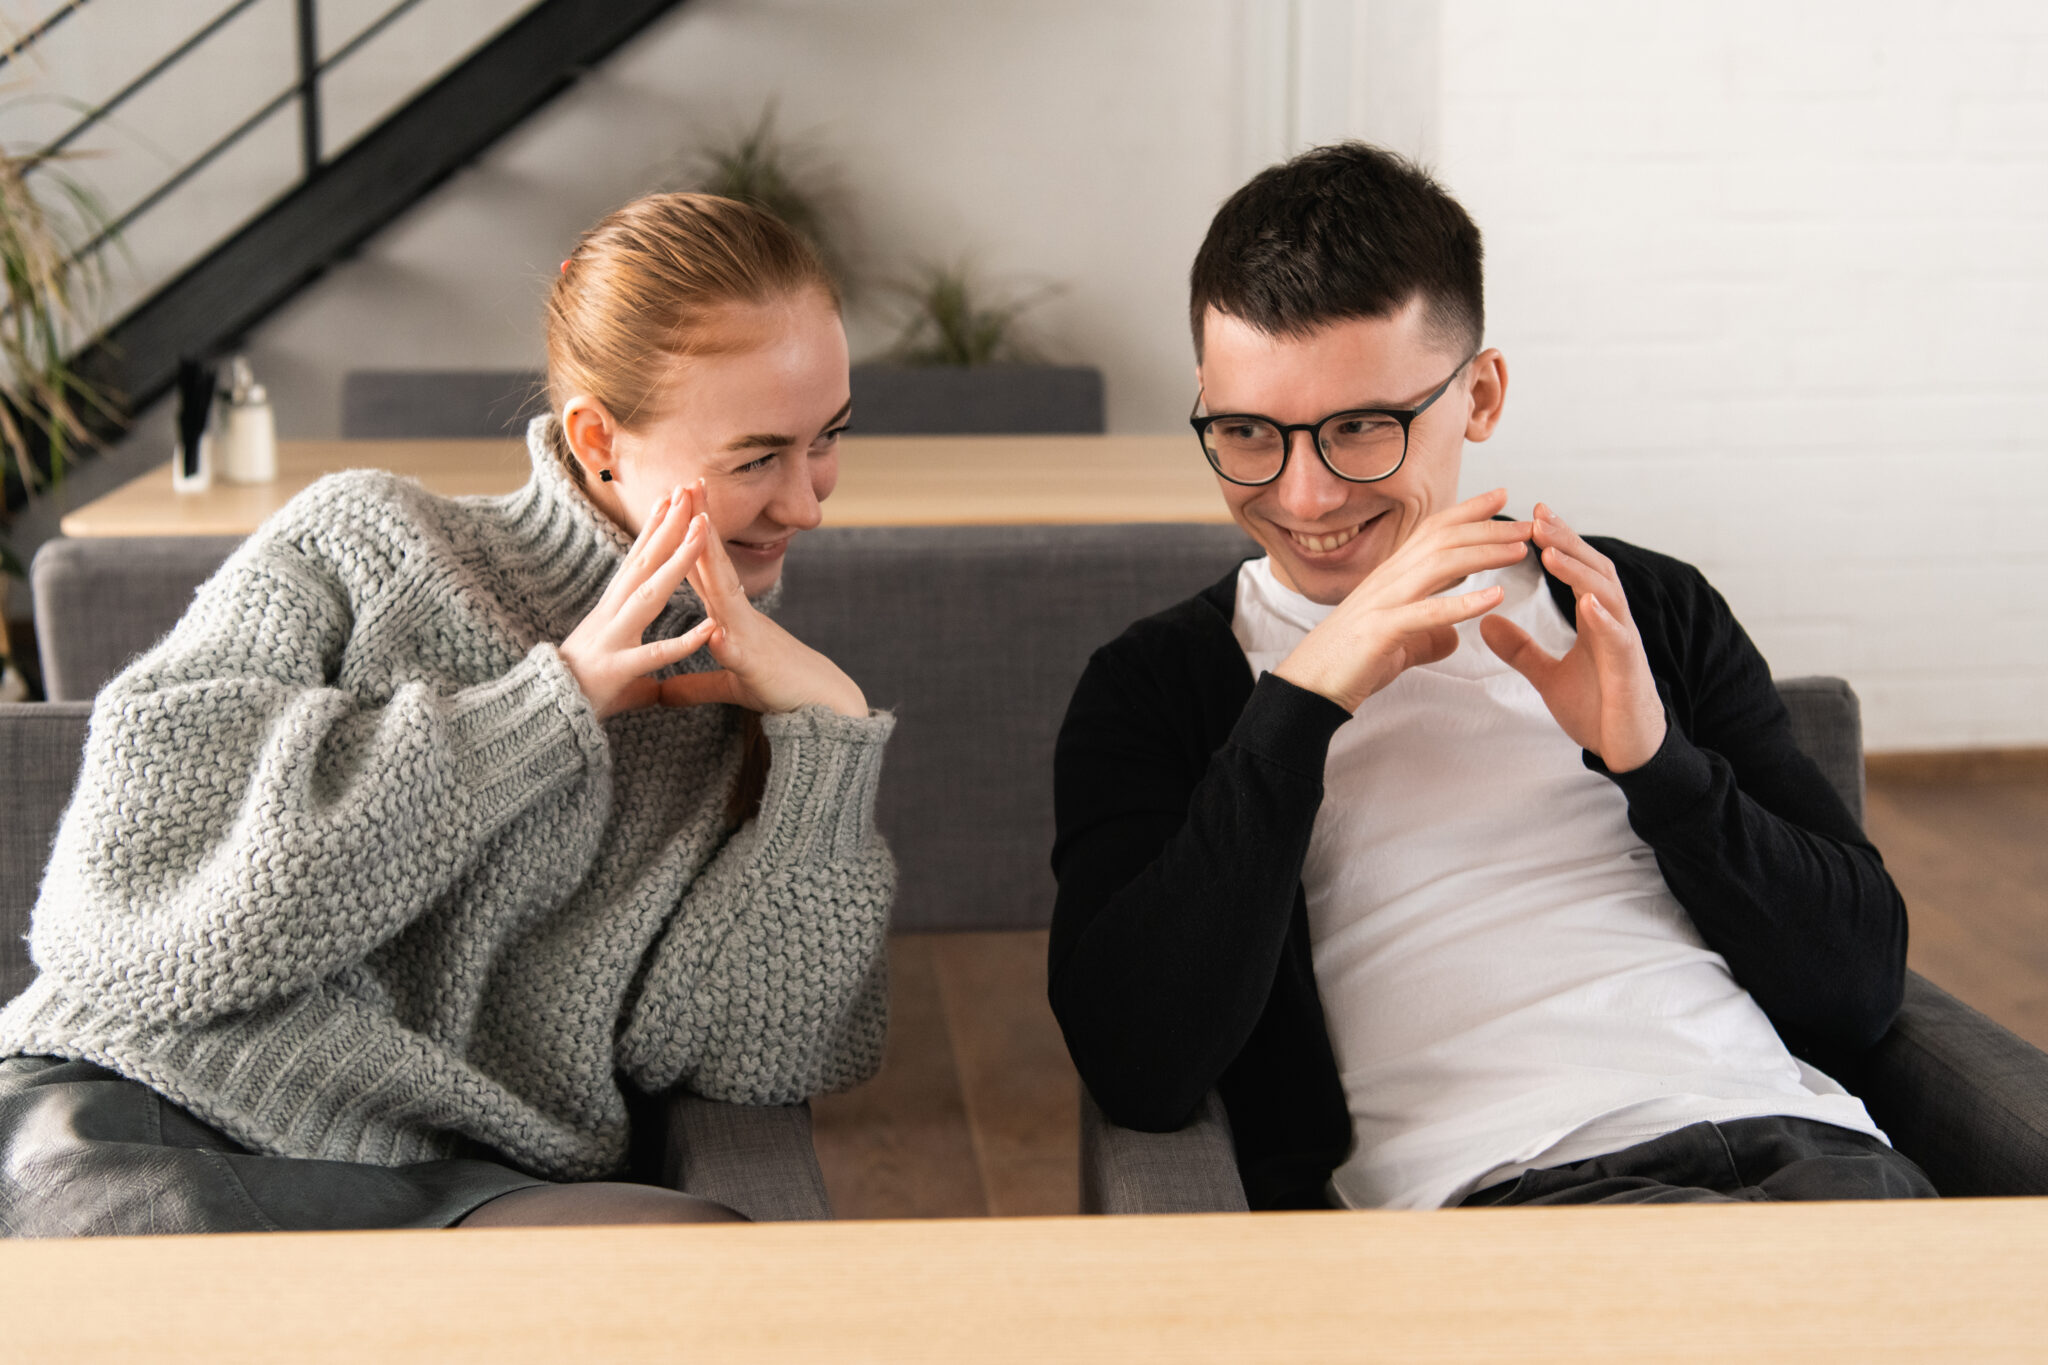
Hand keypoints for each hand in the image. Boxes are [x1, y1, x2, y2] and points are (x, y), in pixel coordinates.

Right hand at [558, 483, 718, 720]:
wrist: (546, 716)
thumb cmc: (584, 692)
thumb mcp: (618, 668)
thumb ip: (643, 670)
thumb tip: (661, 683)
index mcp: (612, 611)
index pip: (635, 561)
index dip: (652, 529)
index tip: (669, 499)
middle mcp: (612, 616)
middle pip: (643, 564)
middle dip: (667, 528)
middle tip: (687, 493)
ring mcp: (614, 639)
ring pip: (650, 594)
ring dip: (677, 562)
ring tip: (701, 534)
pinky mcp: (618, 669)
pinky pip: (656, 654)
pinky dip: (683, 641)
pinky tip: (710, 627)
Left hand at [660, 515, 867, 717]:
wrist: (824, 707)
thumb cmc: (780, 688)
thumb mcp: (730, 685)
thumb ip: (696, 683)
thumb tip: (662, 690)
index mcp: (729, 618)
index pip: (703, 571)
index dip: (686, 539)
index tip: (673, 504)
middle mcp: (739, 618)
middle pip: (715, 565)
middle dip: (699, 526)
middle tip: (688, 483)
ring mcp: (749, 637)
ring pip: (725, 593)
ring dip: (711, 558)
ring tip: (698, 524)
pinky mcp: (757, 667)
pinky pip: (740, 652)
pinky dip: (727, 641)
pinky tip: (715, 631)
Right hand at [1272, 488, 1533, 712]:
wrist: (1309, 687)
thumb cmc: (1350, 664)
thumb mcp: (1397, 643)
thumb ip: (1427, 636)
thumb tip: (1453, 638)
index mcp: (1390, 577)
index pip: (1432, 531)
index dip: (1468, 511)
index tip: (1501, 497)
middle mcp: (1387, 580)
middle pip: (1442, 540)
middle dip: (1489, 528)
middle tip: (1529, 524)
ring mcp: (1383, 603)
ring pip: (1439, 565)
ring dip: (1484, 554)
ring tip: (1520, 550)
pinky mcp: (1381, 632)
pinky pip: (1427, 613)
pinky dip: (1463, 603)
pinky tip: (1495, 597)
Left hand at [1479, 503, 1666, 771]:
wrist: (1627, 750)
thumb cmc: (1597, 709)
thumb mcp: (1548, 676)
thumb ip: (1521, 649)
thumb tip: (1486, 622)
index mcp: (1595, 619)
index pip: (1578, 569)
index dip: (1559, 541)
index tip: (1532, 516)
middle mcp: (1613, 623)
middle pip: (1594, 570)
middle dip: (1567, 541)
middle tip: (1537, 516)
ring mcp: (1624, 643)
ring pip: (1608, 595)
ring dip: (1579, 571)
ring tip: (1550, 549)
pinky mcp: (1630, 670)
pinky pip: (1619, 638)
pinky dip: (1604, 618)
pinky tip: (1586, 602)